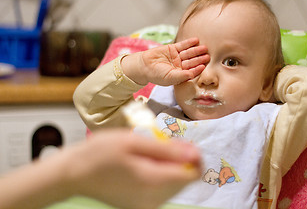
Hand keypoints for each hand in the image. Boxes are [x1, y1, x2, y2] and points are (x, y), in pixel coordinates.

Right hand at [65, 130, 201, 208]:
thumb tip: (195, 154)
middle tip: (160, 145)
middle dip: (180, 160)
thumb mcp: (134, 142)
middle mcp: (154, 200)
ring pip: (175, 185)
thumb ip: (168, 150)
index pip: (193, 174)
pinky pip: (162, 190)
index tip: (180, 144)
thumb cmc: (100, 153)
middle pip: (185, 180)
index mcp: (153, 182)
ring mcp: (147, 206)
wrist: (73, 174)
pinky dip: (160, 175)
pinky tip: (143, 165)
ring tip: (148, 154)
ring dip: (170, 167)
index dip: (193, 156)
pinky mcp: (141, 206)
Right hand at [122, 38, 209, 85]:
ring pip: (189, 53)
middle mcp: (179, 65)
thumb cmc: (156, 75)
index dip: (198, 69)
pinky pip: (183, 45)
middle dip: (200, 58)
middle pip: (192, 61)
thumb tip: (192, 75)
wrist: (144, 65)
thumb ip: (182, 76)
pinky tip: (196, 40)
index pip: (191, 71)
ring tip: (205, 48)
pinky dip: (189, 42)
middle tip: (208, 56)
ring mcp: (176, 57)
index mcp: (180, 74)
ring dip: (197, 50)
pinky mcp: (172, 49)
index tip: (204, 66)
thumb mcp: (170, 78)